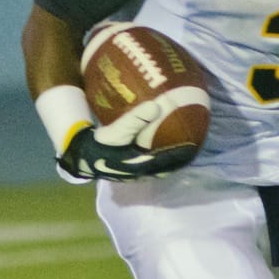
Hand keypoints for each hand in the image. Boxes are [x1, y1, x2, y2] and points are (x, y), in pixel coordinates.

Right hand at [56, 101, 194, 181]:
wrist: (82, 154)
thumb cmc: (102, 143)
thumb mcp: (117, 131)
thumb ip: (136, 119)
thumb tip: (156, 106)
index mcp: (142, 166)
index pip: (169, 161)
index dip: (183, 154)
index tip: (196, 145)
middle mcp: (142, 173)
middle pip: (167, 166)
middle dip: (181, 158)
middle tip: (194, 145)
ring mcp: (137, 173)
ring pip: (160, 166)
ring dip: (172, 158)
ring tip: (184, 146)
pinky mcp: (131, 169)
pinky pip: (151, 162)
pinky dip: (160, 155)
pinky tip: (162, 144)